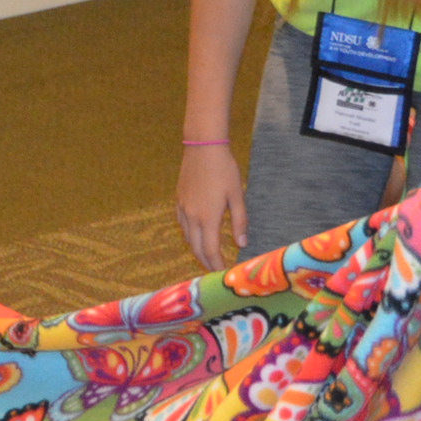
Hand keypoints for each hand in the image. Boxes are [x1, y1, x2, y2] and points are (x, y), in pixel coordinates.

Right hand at [176, 143, 247, 268]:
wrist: (203, 147)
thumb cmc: (224, 169)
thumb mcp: (237, 195)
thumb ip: (240, 221)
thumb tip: (242, 244)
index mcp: (208, 217)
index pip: (210, 250)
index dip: (216, 265)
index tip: (222, 273)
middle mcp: (192, 216)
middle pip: (195, 248)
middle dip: (205, 262)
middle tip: (215, 270)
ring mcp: (183, 208)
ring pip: (187, 237)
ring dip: (196, 249)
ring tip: (207, 255)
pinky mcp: (179, 200)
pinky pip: (182, 224)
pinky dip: (190, 235)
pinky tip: (197, 234)